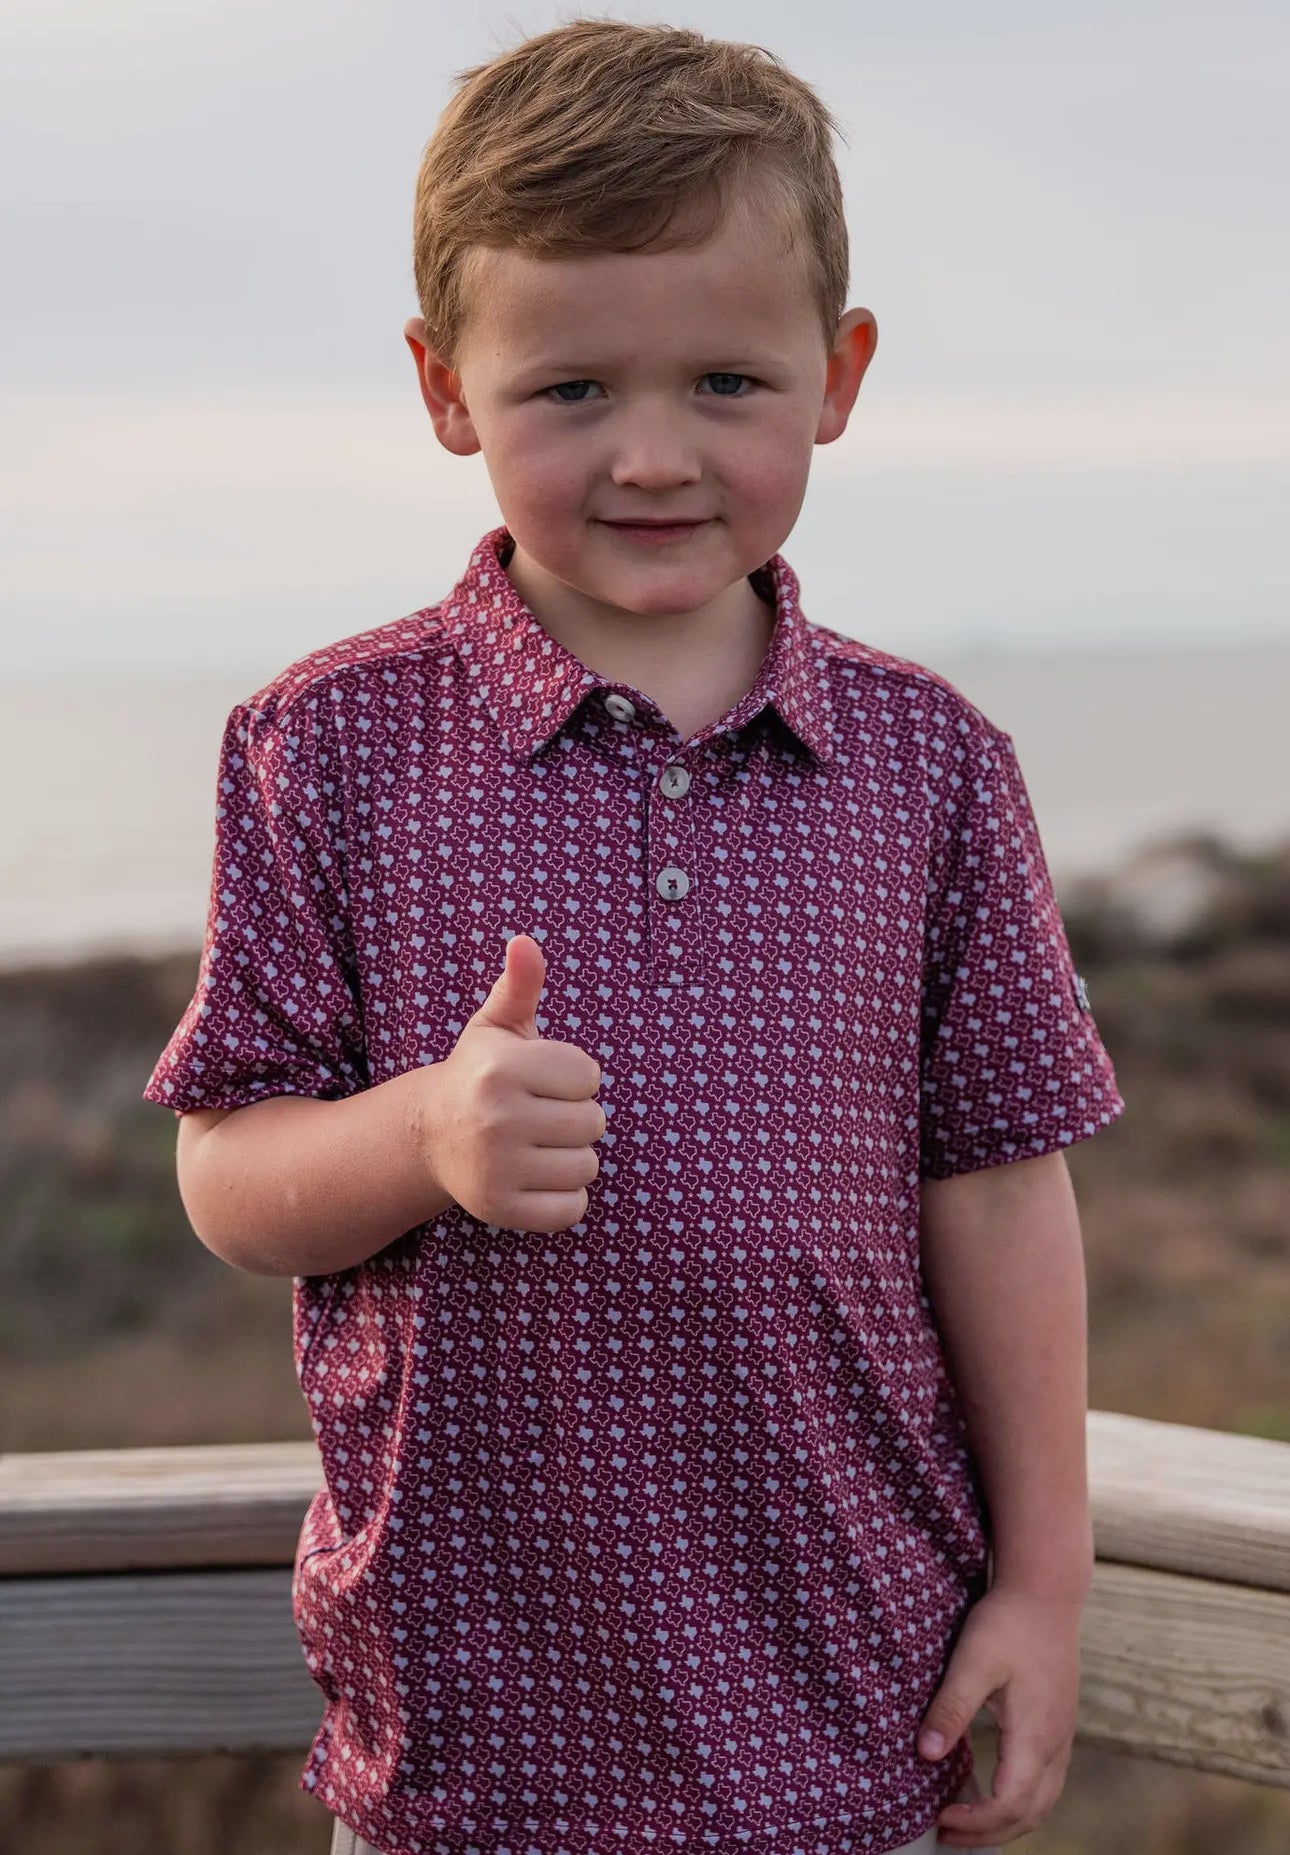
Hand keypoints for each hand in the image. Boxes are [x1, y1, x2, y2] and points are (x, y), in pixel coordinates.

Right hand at [423, 933, 605, 1232]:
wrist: (429, 1137)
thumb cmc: (480, 1074)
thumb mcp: (497, 1027)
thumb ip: (519, 985)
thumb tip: (524, 941)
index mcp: (500, 1069)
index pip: (589, 1075)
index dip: (572, 1076)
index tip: (541, 1080)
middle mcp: (495, 1118)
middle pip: (593, 1122)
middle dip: (574, 1117)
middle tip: (538, 1115)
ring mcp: (496, 1168)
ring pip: (587, 1166)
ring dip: (571, 1157)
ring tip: (536, 1145)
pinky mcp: (500, 1209)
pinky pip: (572, 1209)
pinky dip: (564, 1199)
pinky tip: (535, 1177)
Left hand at [916, 1585, 1082, 1846]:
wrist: (1047, 1591)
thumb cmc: (1007, 1622)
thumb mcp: (972, 1661)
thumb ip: (950, 1707)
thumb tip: (925, 1754)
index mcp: (1035, 1736)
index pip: (1009, 1805)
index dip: (975, 1823)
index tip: (940, 1819)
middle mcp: (1056, 1744)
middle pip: (1029, 1814)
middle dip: (988, 1834)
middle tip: (945, 1833)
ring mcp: (1062, 1736)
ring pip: (1043, 1802)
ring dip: (1007, 1821)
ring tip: (967, 1822)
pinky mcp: (1060, 1725)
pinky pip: (1046, 1782)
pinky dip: (1021, 1801)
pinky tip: (994, 1791)